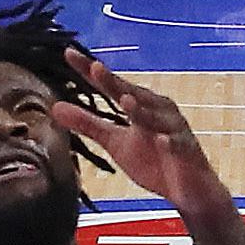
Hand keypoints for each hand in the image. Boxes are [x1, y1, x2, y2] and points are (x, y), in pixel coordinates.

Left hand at [51, 46, 220, 205]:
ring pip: (156, 117)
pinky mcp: (187, 151)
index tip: (68, 54)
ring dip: (142, 110)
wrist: (189, 190)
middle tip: (95, 68)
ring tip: (126, 101)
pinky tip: (162, 141)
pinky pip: (178, 146)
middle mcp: (157, 110)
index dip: (90, 71)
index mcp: (139, 105)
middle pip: (133, 94)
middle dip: (115, 82)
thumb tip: (55, 108)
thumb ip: (88, 124)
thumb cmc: (154, 160)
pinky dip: (170, 142)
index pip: (111, 85)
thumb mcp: (116, 142)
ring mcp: (173, 129)